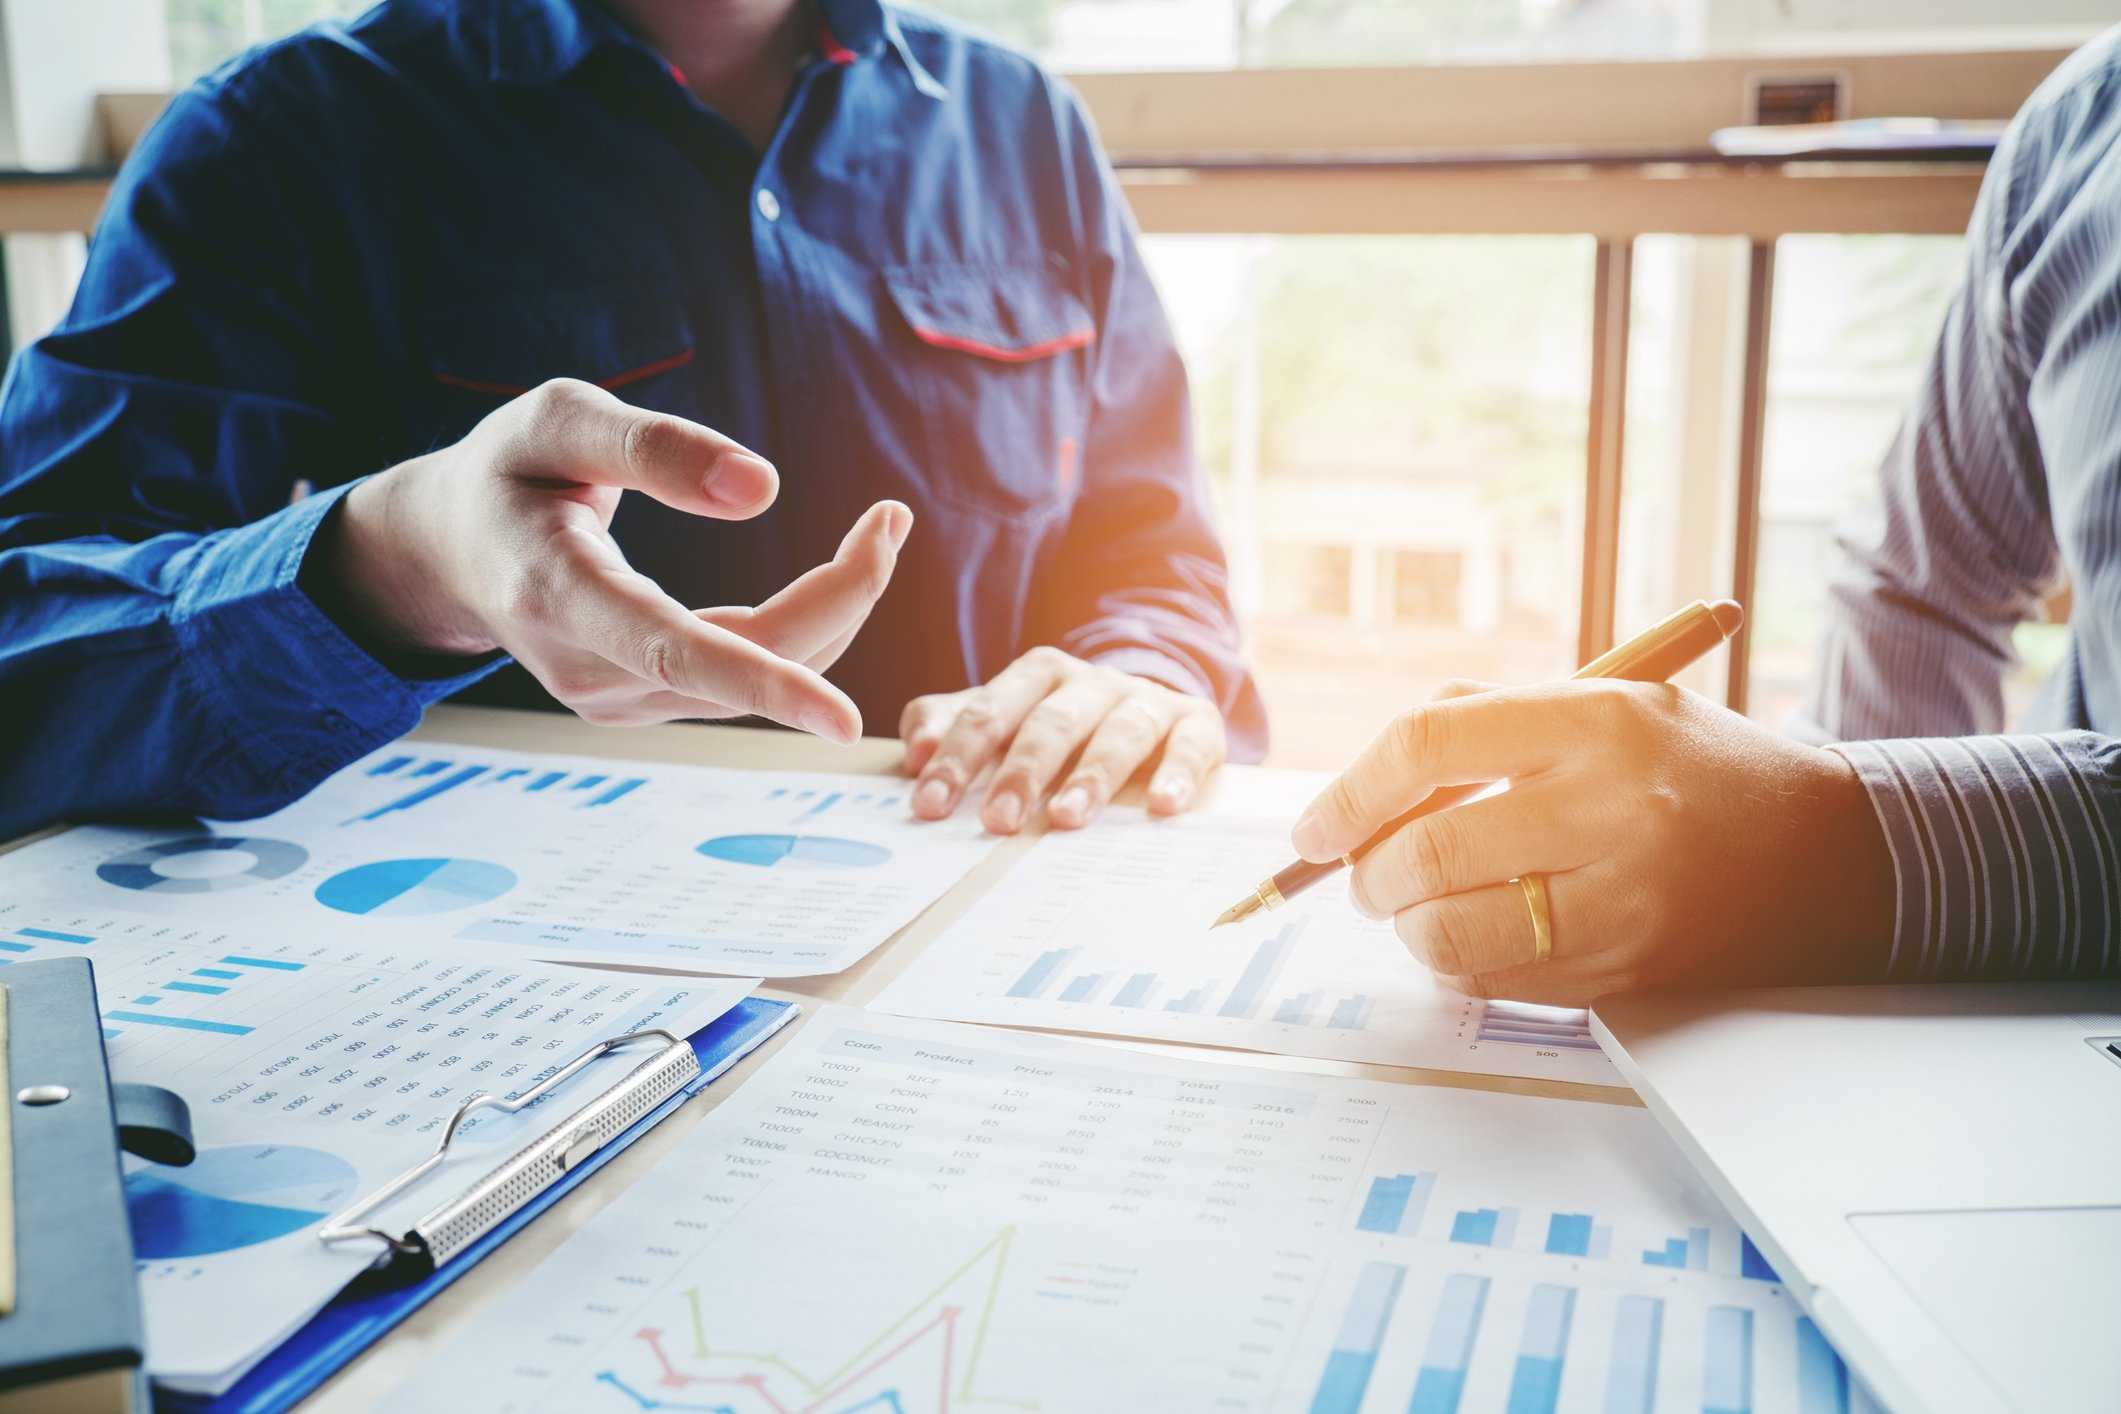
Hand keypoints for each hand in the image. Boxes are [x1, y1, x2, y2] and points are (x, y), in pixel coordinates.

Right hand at [317, 378, 908, 739]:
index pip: (674, 653)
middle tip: (892, 518)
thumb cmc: (507, 470)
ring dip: (834, 611)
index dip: (763, 685)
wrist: (448, 548)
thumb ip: (652, 445)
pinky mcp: (640, 703)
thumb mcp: (558, 419)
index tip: (843, 719)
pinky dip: (804, 631)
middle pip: (744, 659)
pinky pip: (744, 678)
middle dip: (841, 597)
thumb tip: (763, 489)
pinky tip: (840, 575)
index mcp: (557, 594)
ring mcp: (613, 699)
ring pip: (757, 677)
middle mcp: (586, 669)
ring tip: (880, 529)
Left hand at [901, 647, 1225, 833]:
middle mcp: (1091, 682)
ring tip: (1067, 818)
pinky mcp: (1196, 724)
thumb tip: (915, 752)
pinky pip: (1189, 742)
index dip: (958, 757)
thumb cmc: (1064, 730)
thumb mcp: (1005, 722)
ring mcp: (1145, 701)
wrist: (1153, 715)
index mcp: (1038, 676)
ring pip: (1119, 731)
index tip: (930, 804)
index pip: (989, 711)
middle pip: (1052, 720)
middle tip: (997, 821)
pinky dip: (1178, 771)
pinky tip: (1164, 807)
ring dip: (1092, 775)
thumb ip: (954, 726)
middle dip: (1022, 770)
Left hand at [1293, 679, 1896, 1005]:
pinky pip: (1497, 983)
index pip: (1426, 744)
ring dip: (1405, 926)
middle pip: (1426, 850)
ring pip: (1449, 933)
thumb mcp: (1604, 705)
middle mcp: (1612, 808)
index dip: (1347, 791)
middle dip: (1366, 873)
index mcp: (1597, 720)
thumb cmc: (1692, 769)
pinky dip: (1458, 964)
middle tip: (1363, 876)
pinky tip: (1476, 934)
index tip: (1312, 827)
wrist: (1833, 856)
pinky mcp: (1631, 972)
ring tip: (1417, 906)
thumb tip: (1357, 787)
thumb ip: (1483, 725)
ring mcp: (1625, 900)